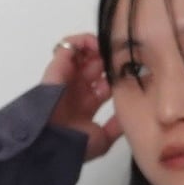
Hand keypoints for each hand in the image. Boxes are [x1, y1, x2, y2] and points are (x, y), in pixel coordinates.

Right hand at [42, 32, 121, 156]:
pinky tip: (96, 47)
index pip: (105, 84)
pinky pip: (67, 46)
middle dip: (110, 62)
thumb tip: (132, 115)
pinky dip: (82, 41)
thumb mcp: (103, 139)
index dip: (117, 77)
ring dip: (97, 49)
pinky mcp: (58, 66)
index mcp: (86, 105)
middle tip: (122, 61)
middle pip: (96, 66)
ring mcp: (67, 77)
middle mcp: (77, 89)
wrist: (52, 142)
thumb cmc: (75, 143)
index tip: (131, 76)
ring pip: (83, 54)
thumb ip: (116, 127)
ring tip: (109, 51)